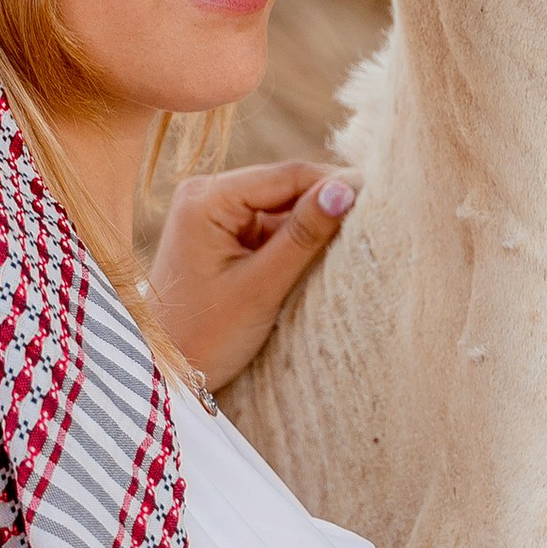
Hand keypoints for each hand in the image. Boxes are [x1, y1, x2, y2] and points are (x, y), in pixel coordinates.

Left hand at [147, 162, 357, 387]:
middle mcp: (207, 195)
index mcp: (206, 198)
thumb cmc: (204, 336)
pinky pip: (271, 227)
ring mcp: (214, 214)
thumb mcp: (260, 286)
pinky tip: (322, 259)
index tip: (381, 198)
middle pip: (286, 186)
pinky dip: (297, 241)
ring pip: (283, 207)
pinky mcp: (223, 236)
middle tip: (375, 222)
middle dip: (326, 204)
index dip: (335, 184)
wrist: (164, 372)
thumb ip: (303, 236)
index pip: (286, 175)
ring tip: (353, 244)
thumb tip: (347, 188)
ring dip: (314, 225)